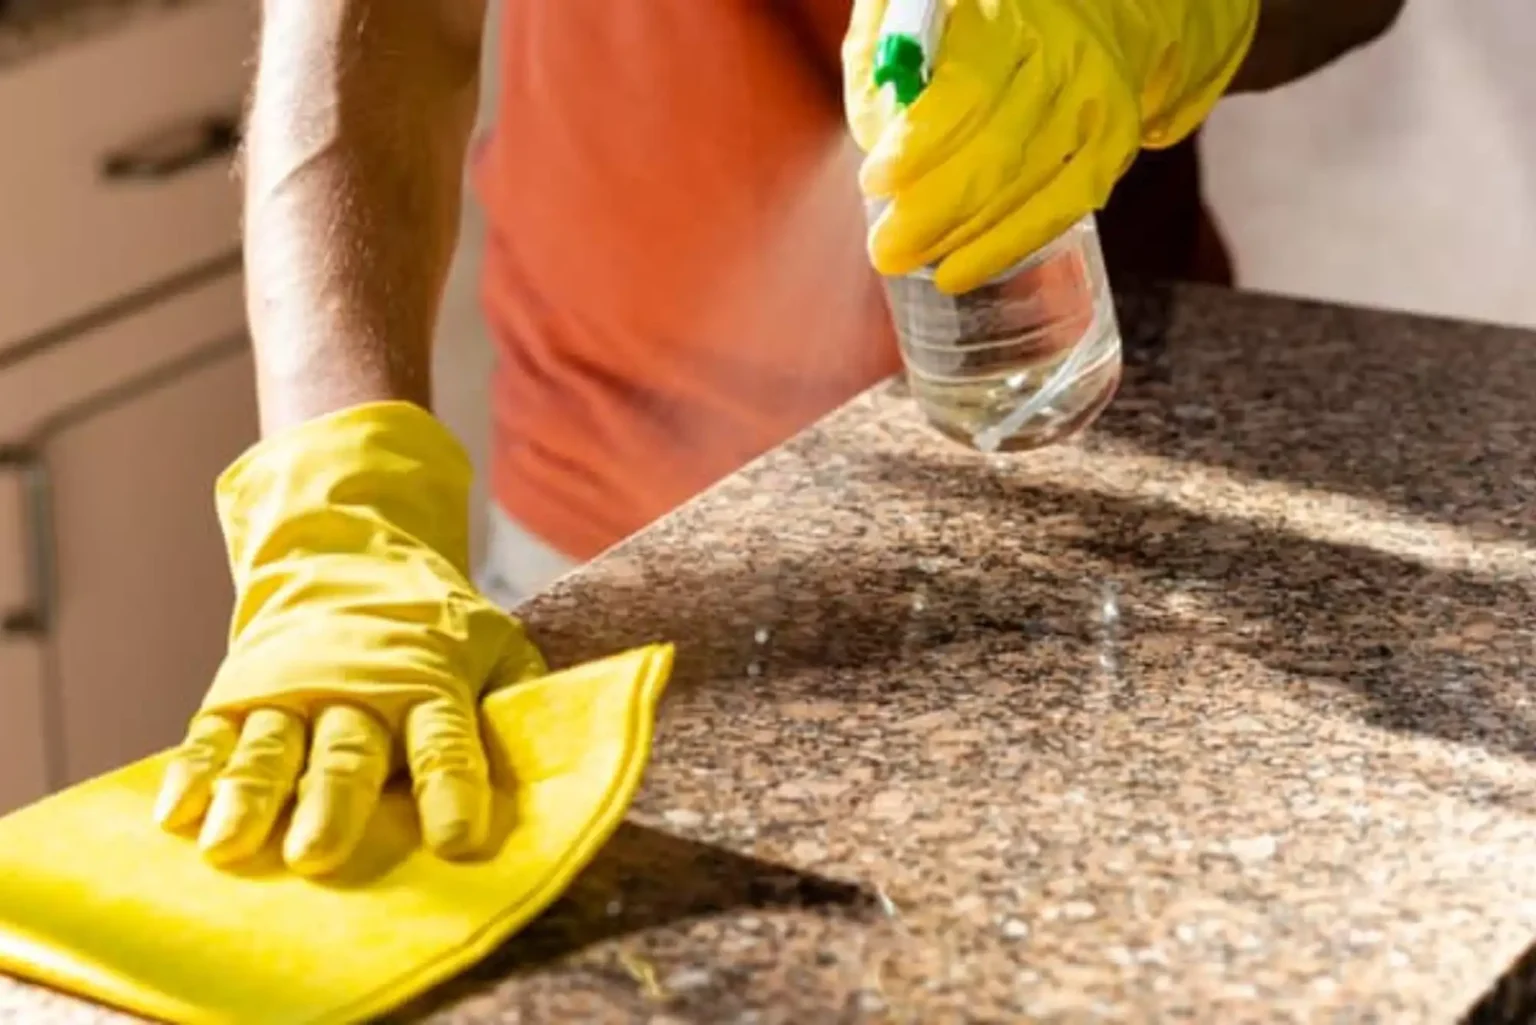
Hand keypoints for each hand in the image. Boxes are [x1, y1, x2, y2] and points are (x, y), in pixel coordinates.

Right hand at [153, 402, 545, 876]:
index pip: (446, 740)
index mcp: (428, 678)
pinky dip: (192, 775)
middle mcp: (357, 688)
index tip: (457, 841)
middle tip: (320, 853)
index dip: (454, 789)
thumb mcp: (491, 640)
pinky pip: (211, 737)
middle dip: (334, 802)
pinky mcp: (238, 693)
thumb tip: (561, 742)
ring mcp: (291, 690)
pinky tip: (174, 816)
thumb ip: (519, 690)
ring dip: (251, 797)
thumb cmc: (434, 622)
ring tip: (231, 846)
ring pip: (271, 748)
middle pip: (348, 752)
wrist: (347, 553)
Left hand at [843, 0, 1257, 291]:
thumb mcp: (909, 6)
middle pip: (998, 152)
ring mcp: (1094, 98)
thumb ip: (880, 56)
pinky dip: (1011, 244)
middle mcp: (1060, 53)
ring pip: (1029, 187)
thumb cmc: (976, 11)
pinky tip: (964, 268)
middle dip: (933, 212)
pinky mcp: (1113, 137)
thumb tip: (877, 131)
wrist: (1091, 0)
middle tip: (886, 247)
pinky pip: (1065, 205)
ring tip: (913, 261)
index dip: (918, 147)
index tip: (875, 181)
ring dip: (965, 238)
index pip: (965, 91)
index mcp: (1004, 13)